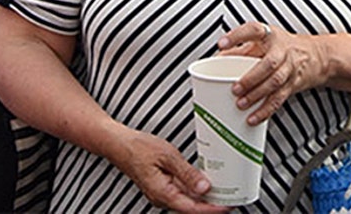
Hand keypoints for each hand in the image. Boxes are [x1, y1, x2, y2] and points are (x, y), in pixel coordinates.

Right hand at [110, 128, 228, 212]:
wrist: (118, 144)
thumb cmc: (138, 148)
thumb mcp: (168, 156)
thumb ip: (187, 173)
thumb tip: (204, 187)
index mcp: (162, 193)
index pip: (192, 209)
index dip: (212, 209)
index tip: (228, 206)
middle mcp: (161, 197)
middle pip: (191, 208)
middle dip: (212, 205)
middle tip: (232, 198)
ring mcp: (161, 193)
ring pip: (187, 201)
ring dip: (204, 199)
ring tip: (223, 192)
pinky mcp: (162, 187)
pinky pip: (182, 193)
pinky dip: (195, 190)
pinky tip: (206, 184)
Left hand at [217, 22, 329, 125]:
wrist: (315, 56)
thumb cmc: (283, 46)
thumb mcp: (262, 41)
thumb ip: (240, 49)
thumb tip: (215, 60)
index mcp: (270, 35)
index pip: (253, 30)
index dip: (238, 36)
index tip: (222, 44)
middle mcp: (282, 50)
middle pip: (269, 63)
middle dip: (251, 78)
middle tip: (235, 89)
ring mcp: (289, 67)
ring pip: (275, 82)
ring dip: (257, 95)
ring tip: (241, 104)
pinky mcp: (293, 84)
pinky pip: (279, 98)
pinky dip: (266, 110)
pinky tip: (254, 118)